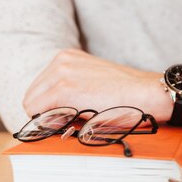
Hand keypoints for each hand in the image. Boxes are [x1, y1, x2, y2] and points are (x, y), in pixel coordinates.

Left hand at [23, 49, 181, 128]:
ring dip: (50, 119)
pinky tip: (77, 122)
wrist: (149, 94)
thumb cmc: (127, 95)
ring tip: (79, 119)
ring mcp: (61, 72)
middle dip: (46, 114)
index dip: (49, 109)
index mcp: (68, 57)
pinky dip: (52, 124)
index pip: (39, 90)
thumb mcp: (94, 85)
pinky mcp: (64, 88)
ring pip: (32, 106)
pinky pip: (39, 114)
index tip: (65, 118)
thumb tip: (49, 116)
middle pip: (31, 97)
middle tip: (72, 122)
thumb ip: (71, 92)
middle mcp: (61, 60)